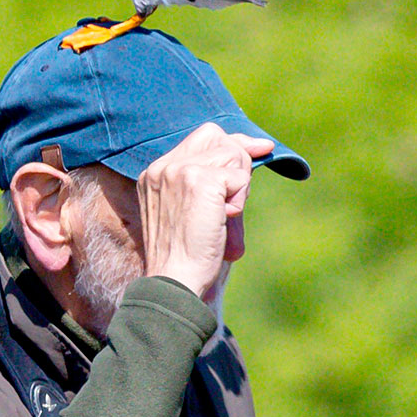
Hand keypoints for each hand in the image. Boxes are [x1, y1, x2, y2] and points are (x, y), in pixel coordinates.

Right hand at [137, 122, 270, 300]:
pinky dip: (240, 202)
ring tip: (221, 218)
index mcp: (155, 173)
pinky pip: (240, 178)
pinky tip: (222, 221)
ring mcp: (180, 170)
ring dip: (239, 189)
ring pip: (233, 156)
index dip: (233, 143)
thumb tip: (258, 149)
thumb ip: (212, 181)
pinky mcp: (200, 180)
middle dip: (239, 160)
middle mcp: (163, 166)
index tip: (260, 149)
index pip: (202, 138)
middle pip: (217, 137)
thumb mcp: (191, 211)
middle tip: (235, 198)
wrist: (174, 280)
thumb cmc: (186, 256)